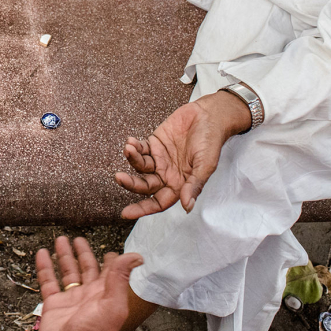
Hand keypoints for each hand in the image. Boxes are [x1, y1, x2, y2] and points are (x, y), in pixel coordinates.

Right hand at [36, 236, 143, 330]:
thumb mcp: (112, 305)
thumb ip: (120, 279)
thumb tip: (137, 257)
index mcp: (104, 295)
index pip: (109, 272)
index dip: (110, 260)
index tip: (110, 248)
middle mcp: (87, 296)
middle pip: (85, 268)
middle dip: (83, 252)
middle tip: (78, 238)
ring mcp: (70, 300)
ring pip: (66, 272)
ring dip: (64, 256)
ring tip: (60, 240)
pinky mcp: (53, 306)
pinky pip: (47, 282)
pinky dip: (44, 268)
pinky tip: (42, 254)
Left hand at [114, 90, 250, 218]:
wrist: (208, 116)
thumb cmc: (211, 141)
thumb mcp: (206, 165)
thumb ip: (194, 185)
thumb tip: (187, 207)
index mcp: (180, 185)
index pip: (158, 202)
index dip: (142, 209)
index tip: (126, 213)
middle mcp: (167, 175)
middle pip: (144, 186)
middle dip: (131, 184)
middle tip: (119, 178)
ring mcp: (159, 159)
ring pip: (140, 167)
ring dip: (132, 160)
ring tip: (129, 149)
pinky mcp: (154, 143)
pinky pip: (140, 149)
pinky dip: (133, 147)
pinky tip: (131, 142)